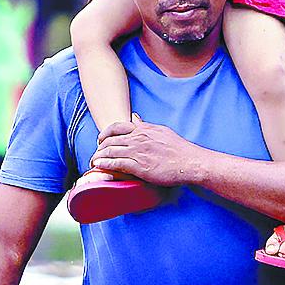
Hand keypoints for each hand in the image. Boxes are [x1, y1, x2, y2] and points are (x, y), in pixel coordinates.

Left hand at [90, 117, 204, 187]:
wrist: (190, 162)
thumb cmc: (179, 149)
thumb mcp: (161, 131)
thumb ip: (145, 126)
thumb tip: (134, 117)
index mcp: (143, 129)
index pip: (117, 126)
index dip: (105, 133)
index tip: (100, 139)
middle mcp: (138, 138)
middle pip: (110, 139)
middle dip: (100, 147)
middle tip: (96, 153)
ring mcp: (138, 152)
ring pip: (110, 151)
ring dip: (98, 156)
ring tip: (93, 161)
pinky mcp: (139, 166)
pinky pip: (116, 163)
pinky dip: (104, 164)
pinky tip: (99, 166)